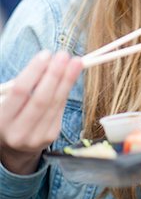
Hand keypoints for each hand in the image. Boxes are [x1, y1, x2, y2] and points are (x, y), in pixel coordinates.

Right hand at [0, 50, 82, 173]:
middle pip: (40, 99)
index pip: (20, 91)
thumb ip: (23, 84)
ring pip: (54, 104)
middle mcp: (18, 132)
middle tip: (64, 55)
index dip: (34, 71)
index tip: (46, 54)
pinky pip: (60, 109)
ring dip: (67, 80)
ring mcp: (36, 137)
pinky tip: (72, 75)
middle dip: (54, 74)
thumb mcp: (8, 100)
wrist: (15, 145)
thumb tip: (49, 61)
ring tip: (75, 62)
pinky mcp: (50, 136)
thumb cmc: (11, 112)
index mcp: (2, 120)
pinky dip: (66, 89)